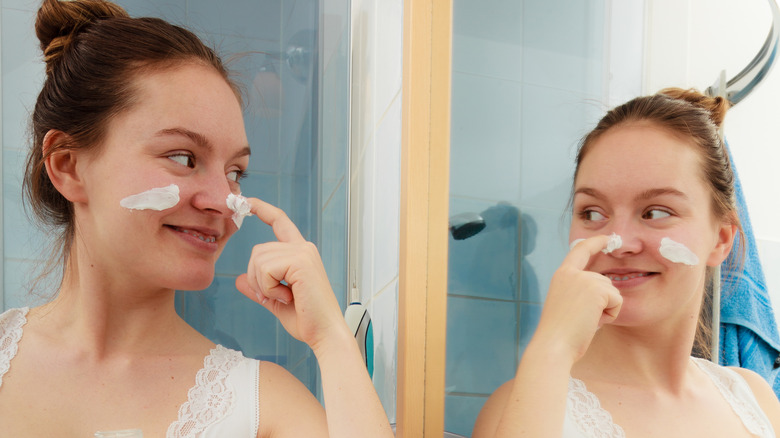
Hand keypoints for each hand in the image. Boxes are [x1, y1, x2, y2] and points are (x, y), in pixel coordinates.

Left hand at [234, 198, 346, 351]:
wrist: (325, 334)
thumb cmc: (307, 320)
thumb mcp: (275, 302)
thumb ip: (258, 288)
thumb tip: (239, 279)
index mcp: (300, 253)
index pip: (279, 221)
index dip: (261, 209)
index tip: (245, 200)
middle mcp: (303, 248)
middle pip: (257, 250)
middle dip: (256, 277)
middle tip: (273, 297)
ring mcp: (303, 253)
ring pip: (258, 260)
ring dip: (263, 285)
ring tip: (283, 297)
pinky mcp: (300, 261)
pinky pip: (265, 269)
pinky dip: (268, 288)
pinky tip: (287, 297)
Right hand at [532, 235, 622, 363]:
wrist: (554, 345)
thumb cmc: (560, 334)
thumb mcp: (567, 304)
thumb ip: (581, 292)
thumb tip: (607, 291)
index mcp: (562, 275)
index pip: (580, 250)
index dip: (595, 243)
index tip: (606, 238)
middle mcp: (572, 272)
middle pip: (604, 281)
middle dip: (601, 303)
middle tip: (581, 319)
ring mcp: (584, 279)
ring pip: (612, 292)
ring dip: (605, 310)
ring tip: (585, 321)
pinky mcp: (597, 289)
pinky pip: (617, 300)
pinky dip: (610, 315)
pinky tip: (593, 322)